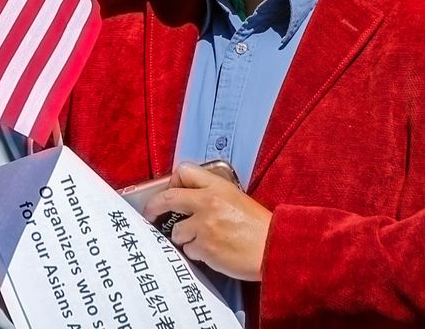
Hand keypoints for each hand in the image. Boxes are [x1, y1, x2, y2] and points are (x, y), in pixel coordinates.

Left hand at [142, 163, 270, 281]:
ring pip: (176, 231)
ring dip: (184, 237)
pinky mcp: (204, 247)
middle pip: (168, 198)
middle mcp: (207, 202)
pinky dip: (196, 252)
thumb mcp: (238, 198)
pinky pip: (189, 250)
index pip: (184, 171)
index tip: (171, 190)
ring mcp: (204, 225)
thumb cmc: (260, 226)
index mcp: (218, 186)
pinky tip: (212, 252)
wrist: (274, 247)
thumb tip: (190, 200)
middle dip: (154, 207)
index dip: (173, 181)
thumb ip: (214, 195)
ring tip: (202, 240)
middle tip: (150, 214)